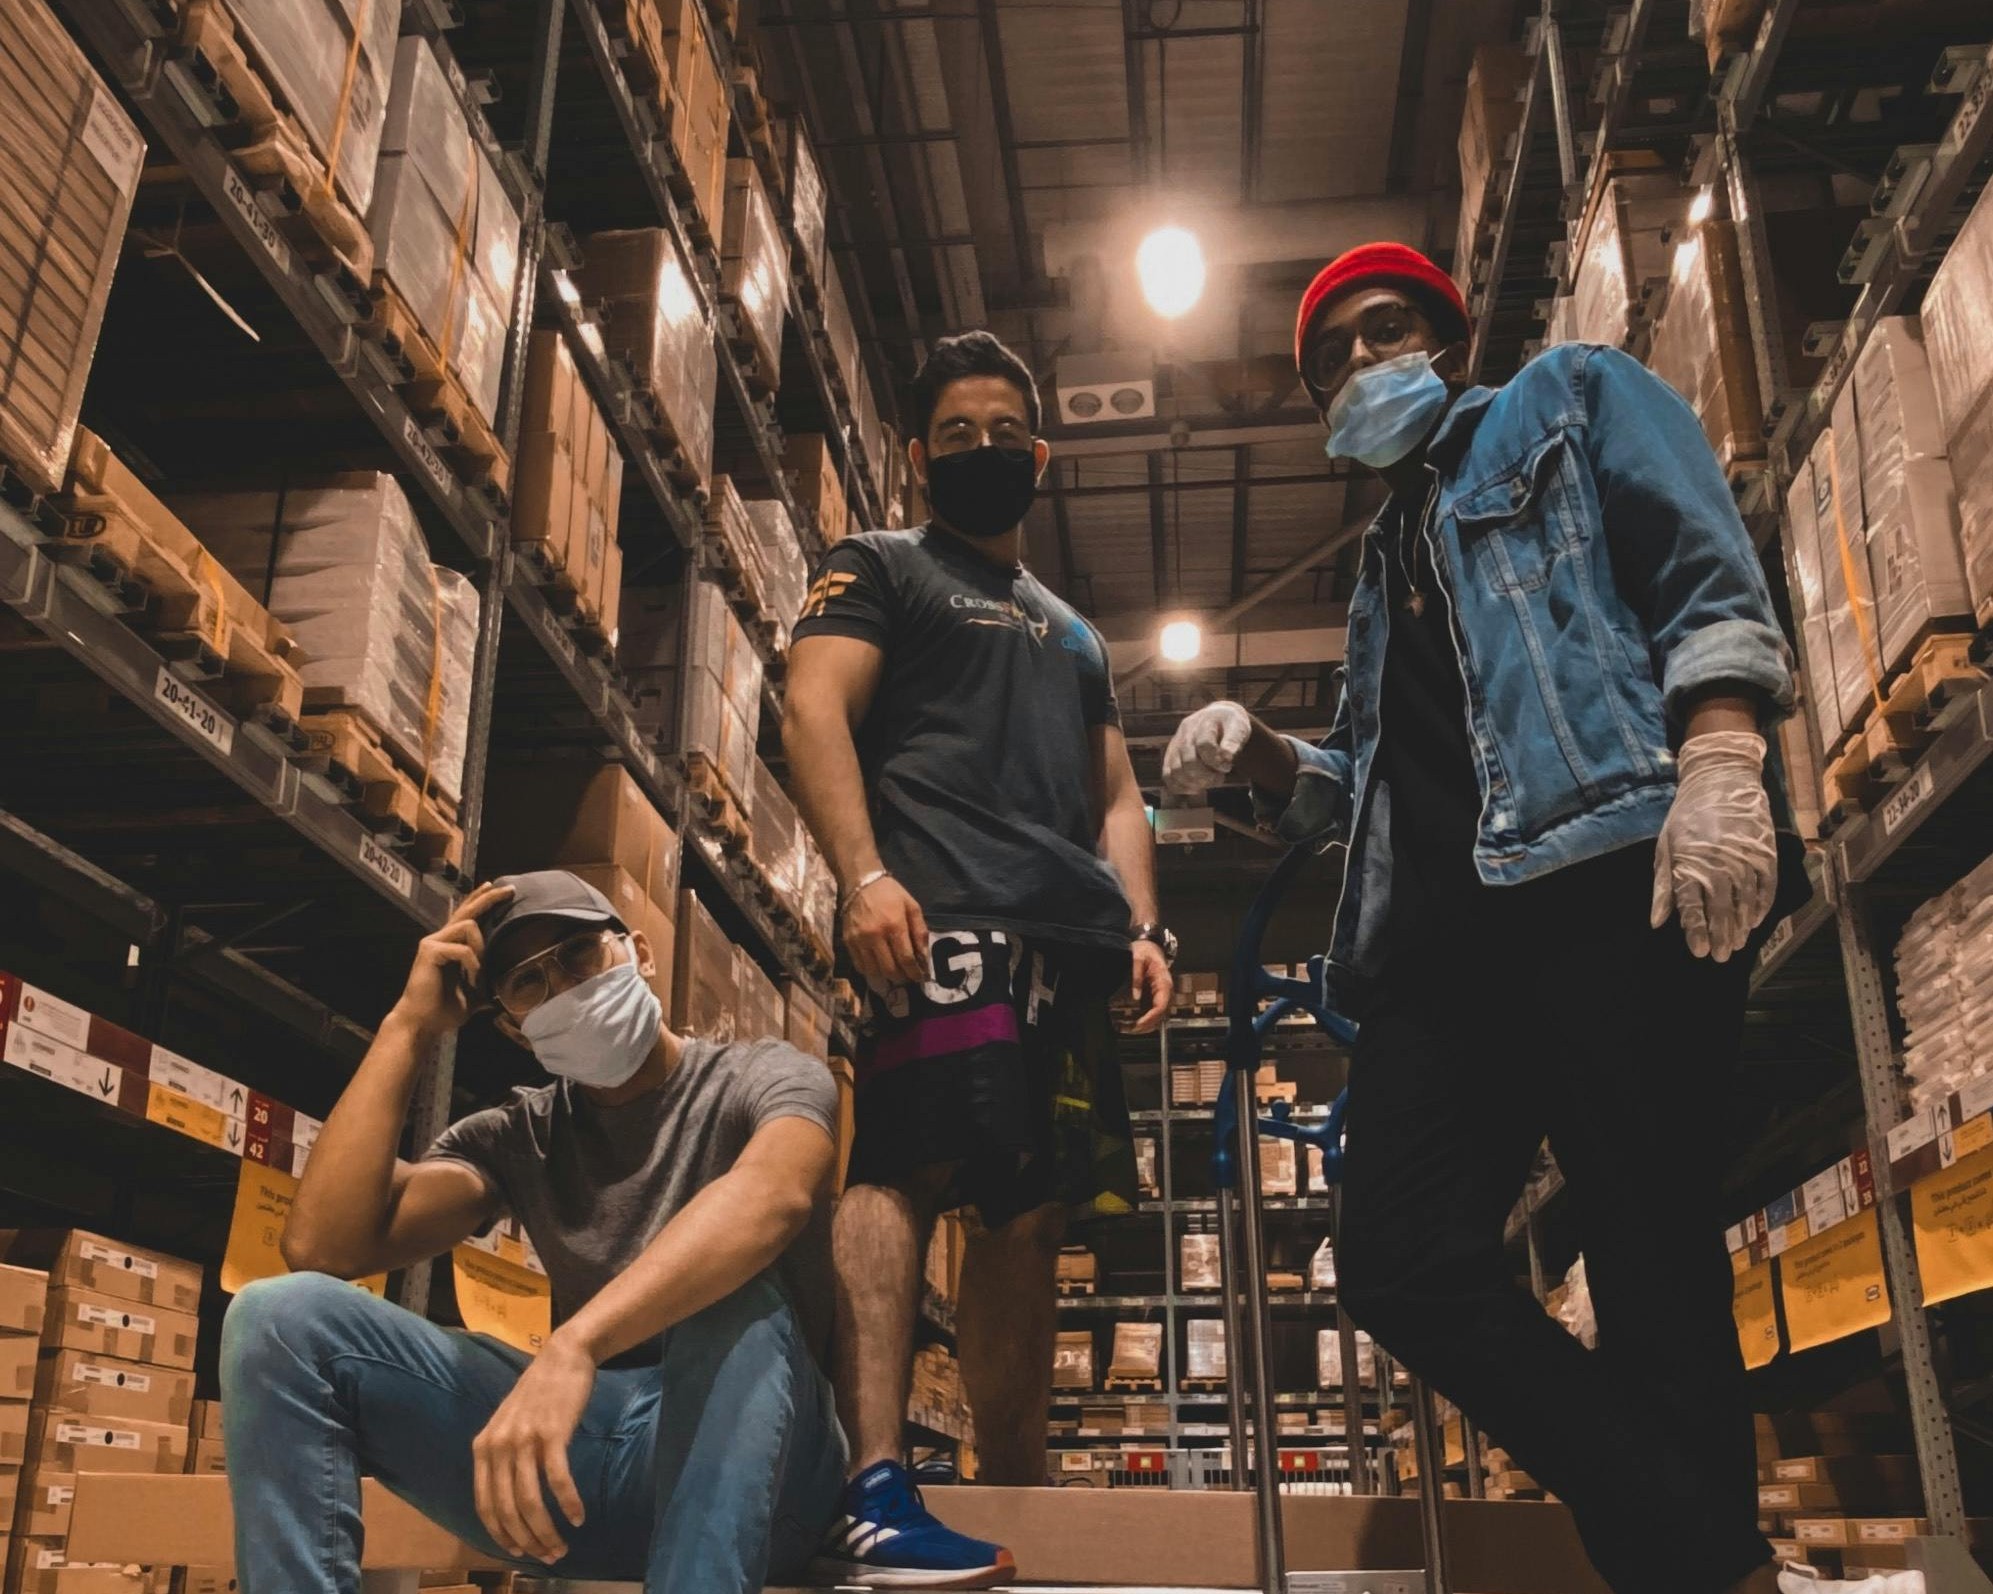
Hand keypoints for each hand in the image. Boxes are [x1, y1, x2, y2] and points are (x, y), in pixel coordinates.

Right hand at [391, 881, 512, 1036]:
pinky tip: (472, 977)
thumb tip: (503, 991)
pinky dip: (472, 963)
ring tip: (479, 971)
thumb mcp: (473, 996)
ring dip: (481, 947)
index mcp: (450, 945)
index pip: (466, 915)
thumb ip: (485, 986)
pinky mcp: (430, 951)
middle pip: (467, 909)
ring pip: (468, 925)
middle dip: (489, 898)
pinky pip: (462, 948)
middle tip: (510, 890)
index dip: (481, 901)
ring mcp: (433, 943)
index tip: (499, 890)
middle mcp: (440, 938)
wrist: (423, 1023)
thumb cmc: (443, 1011)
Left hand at [471, 1333, 594, 1562]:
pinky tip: (579, 1517)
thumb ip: (502, 1457)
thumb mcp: (508, 1425)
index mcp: (483, 1447)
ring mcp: (524, 1439)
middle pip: (508, 1509)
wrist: (563, 1356)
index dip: (500, 1535)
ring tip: (563, 1546)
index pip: (485, 1505)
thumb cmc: (539, 1393)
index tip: (518, 1552)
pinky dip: (568, 1503)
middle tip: (548, 1556)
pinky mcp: (552, 1433)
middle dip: (528, 1540)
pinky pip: (558, 1480)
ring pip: (530, 1501)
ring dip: (547, 1530)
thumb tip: (509, 1501)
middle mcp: (498, 1446)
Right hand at [843, 873, 930, 988]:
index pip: (906, 958)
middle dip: (902, 978)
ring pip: (873, 972)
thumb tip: (924, 958)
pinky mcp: (848, 942)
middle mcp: (875, 935)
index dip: (914, 973)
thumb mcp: (912, 907)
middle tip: (907, 978)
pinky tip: (878, 969)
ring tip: (893, 978)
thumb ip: (920, 932)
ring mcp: (859, 940)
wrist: (861, 882)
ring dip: (885, 979)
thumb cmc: (891, 894)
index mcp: (894, 925)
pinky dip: (870, 972)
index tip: (920, 978)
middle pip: (889, 969)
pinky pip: (859, 966)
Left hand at [1127, 941, 1172, 1032]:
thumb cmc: (1145, 951)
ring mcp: (1161, 996)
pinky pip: (1151, 1012)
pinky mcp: (1154, 997)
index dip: (1150, 1018)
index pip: (1161, 1006)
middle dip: (1145, 1025)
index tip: (1138, 1024)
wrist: (1151, 946)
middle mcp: (1165, 992)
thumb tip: (1136, 996)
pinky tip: (1130, 1023)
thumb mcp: (1138, 958)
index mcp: (1164, 983)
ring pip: (1157, 1017)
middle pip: (1160, 1016)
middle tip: (1128, 1030)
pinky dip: (1143, 1020)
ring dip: (1144, 1026)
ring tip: (1126, 1029)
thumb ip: (1136, 976)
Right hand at [1163, 702, 1252, 794]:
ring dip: (1195, 783)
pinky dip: (1181, 787)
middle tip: (1219, 777)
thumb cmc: (1230, 726)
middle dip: (1207, 776)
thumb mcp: (1239, 728)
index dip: (1217, 761)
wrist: (1218, 718)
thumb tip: (1227, 755)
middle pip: (1188, 762)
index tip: (1228, 765)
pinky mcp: (1170, 756)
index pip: (1204, 745)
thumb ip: (1234, 741)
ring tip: (1209, 782)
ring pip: (1176, 771)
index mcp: (1204, 722)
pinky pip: (1168, 776)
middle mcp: (1185, 732)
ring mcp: (1175, 744)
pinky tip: (1196, 788)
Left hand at [1650, 731, 1775, 962]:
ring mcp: (1744, 859)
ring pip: (1745, 903)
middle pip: (1720, 910)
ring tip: (1736, 945)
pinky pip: (1766, 887)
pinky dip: (1762, 907)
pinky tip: (1755, 921)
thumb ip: (1663, 887)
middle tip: (1720, 957)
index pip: (1692, 906)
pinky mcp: (1765, 853)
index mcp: (1688, 863)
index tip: (1699, 952)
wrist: (1721, 780)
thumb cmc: (1686, 816)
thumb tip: (1658, 922)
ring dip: (1741, 927)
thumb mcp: (1665, 847)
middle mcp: (1717, 864)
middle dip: (1720, 937)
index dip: (1696, 931)